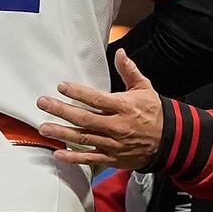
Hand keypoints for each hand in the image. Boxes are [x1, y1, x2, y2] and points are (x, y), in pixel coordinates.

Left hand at [37, 50, 164, 170]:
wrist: (170, 141)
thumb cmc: (153, 112)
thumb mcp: (145, 88)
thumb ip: (129, 71)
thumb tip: (120, 52)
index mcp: (124, 107)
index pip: (97, 99)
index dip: (78, 92)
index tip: (61, 86)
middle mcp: (117, 126)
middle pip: (85, 118)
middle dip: (62, 111)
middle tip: (43, 103)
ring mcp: (113, 144)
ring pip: (84, 138)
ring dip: (62, 133)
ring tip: (44, 127)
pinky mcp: (112, 158)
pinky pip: (90, 158)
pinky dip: (74, 158)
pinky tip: (58, 154)